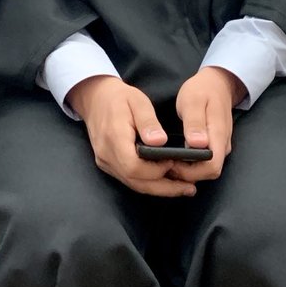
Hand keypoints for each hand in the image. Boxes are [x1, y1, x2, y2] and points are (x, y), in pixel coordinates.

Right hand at [68, 75, 195, 196]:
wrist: (95, 98)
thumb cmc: (119, 98)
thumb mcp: (138, 101)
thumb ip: (149, 122)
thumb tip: (161, 142)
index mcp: (114, 138)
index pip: (133, 167)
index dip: (156, 170)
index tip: (173, 161)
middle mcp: (107, 155)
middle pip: (135, 181)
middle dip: (164, 188)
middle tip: (190, 188)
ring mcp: (105, 162)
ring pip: (133, 184)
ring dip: (158, 188)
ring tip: (183, 187)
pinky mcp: (108, 164)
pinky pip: (128, 179)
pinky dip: (148, 182)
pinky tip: (164, 180)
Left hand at [167, 67, 244, 183]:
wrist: (217, 83)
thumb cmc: (203, 90)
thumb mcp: (193, 100)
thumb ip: (195, 122)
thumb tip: (197, 144)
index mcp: (218, 134)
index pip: (211, 167)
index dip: (191, 171)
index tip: (172, 161)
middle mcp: (223, 145)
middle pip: (209, 172)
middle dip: (187, 174)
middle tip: (164, 162)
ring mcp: (221, 146)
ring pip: (207, 169)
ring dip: (188, 170)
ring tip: (167, 159)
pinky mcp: (215, 145)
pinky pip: (205, 162)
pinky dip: (190, 164)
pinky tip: (176, 156)